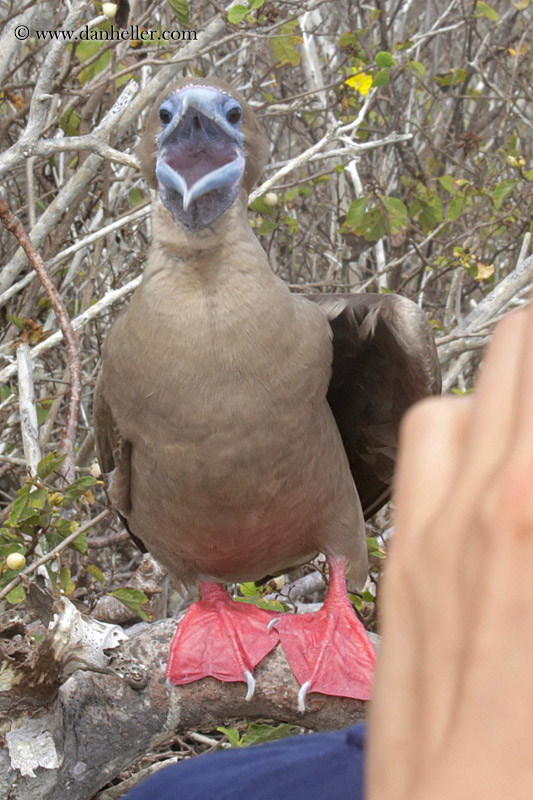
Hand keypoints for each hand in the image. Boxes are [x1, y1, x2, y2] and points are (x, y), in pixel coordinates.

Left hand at [367, 299, 532, 799]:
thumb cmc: (529, 749)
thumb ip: (531, 512)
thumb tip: (526, 487)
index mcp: (532, 510)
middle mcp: (486, 503)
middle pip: (517, 355)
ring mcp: (432, 526)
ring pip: (457, 399)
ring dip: (500, 387)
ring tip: (526, 409)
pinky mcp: (403, 558)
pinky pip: (418, 457)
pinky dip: (453, 436)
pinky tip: (479, 464)